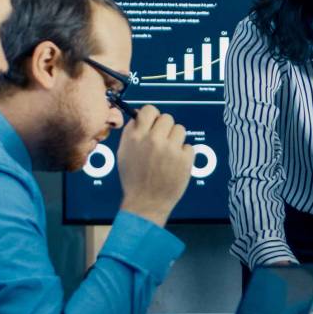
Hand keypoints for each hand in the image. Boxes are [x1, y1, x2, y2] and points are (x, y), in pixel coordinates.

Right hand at [117, 105, 193, 226]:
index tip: (154, 123)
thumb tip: (140, 115)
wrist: (146, 202)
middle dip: (165, 128)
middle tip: (162, 142)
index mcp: (136, 136)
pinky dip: (184, 154)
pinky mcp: (185, 158)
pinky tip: (175, 165)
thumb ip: (132, 132)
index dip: (153, 116)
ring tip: (168, 155)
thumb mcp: (124, 153)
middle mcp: (153, 139)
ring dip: (175, 140)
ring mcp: (171, 149)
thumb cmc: (134, 179)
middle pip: (167, 118)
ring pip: (180, 129)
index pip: (149, 110)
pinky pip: (188, 146)